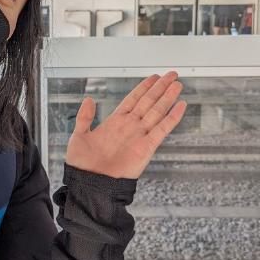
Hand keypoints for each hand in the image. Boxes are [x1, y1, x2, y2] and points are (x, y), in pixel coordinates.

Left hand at [65, 72, 185, 178]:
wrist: (90, 184)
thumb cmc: (83, 165)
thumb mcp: (79, 135)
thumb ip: (85, 117)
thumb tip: (89, 99)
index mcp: (115, 122)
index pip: (133, 99)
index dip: (144, 87)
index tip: (154, 77)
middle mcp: (130, 126)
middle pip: (148, 101)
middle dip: (160, 87)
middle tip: (172, 74)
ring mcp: (139, 136)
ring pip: (157, 111)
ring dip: (168, 97)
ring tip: (177, 84)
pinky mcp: (146, 148)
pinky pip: (162, 129)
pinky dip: (172, 118)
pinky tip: (180, 106)